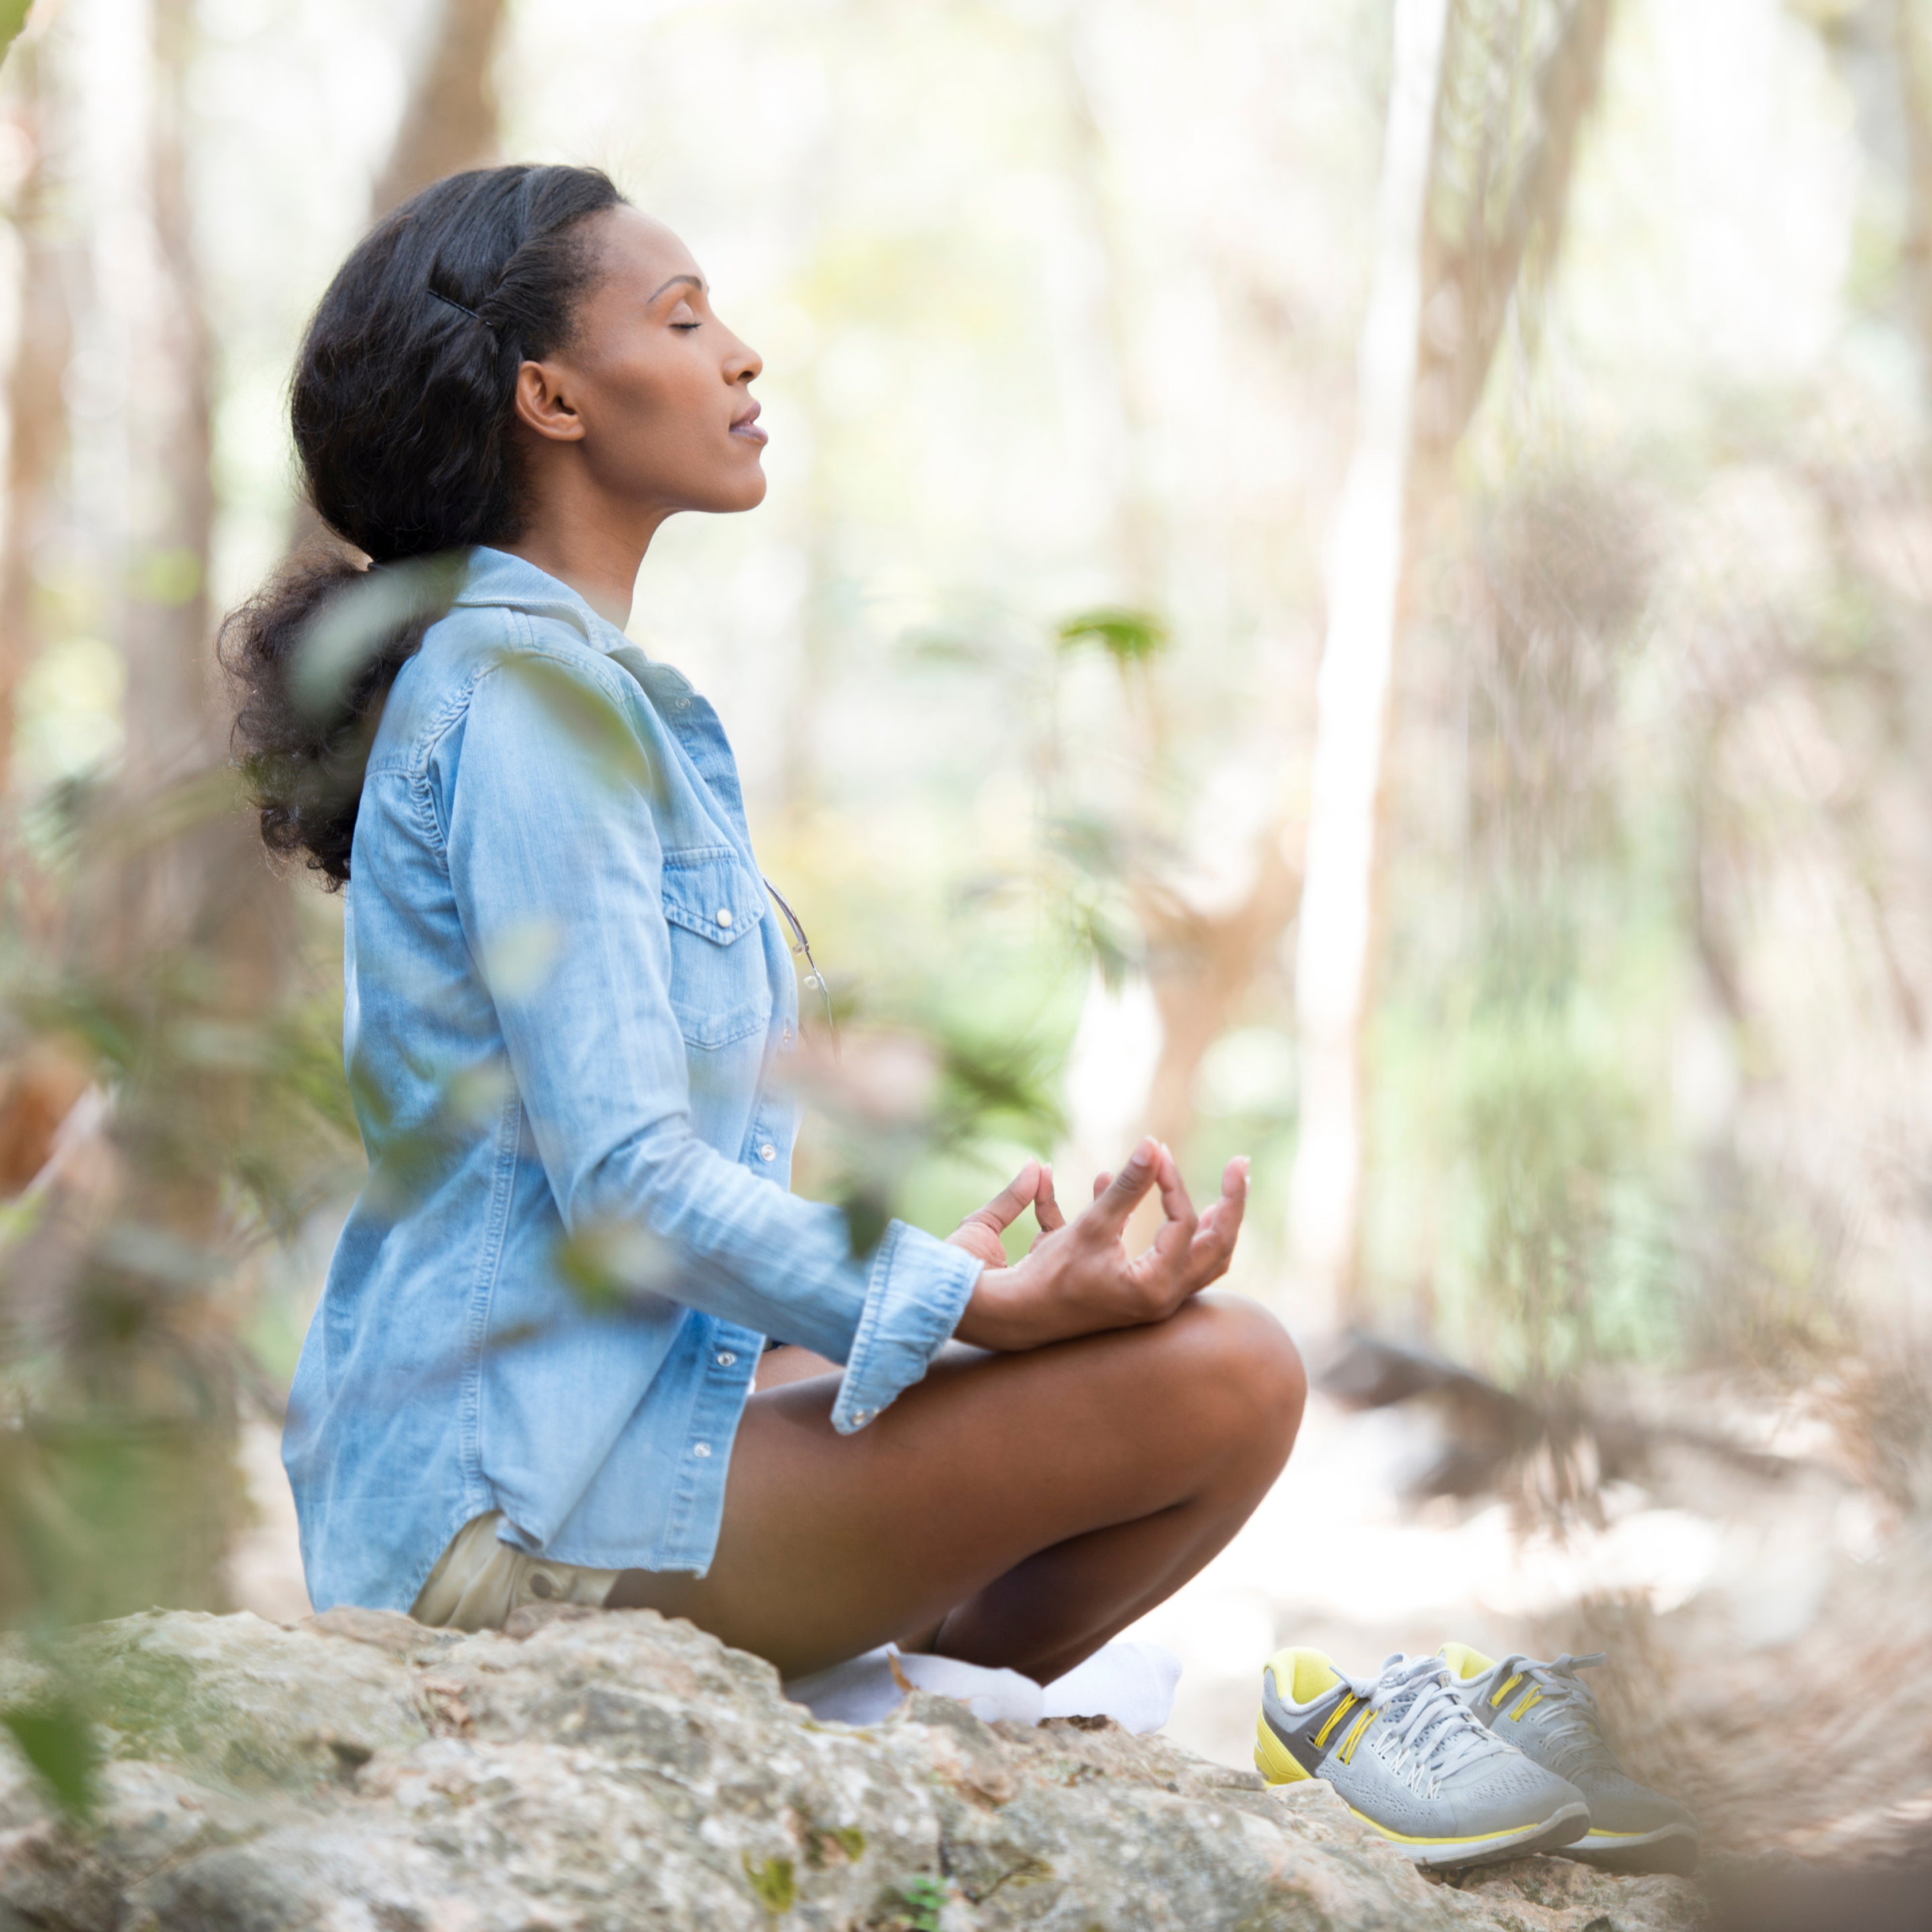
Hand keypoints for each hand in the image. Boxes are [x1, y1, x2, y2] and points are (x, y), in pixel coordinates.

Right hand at [951, 1137, 1249, 1351]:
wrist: (1020, 1318)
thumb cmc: (1050, 1276)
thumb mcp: (1091, 1226)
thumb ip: (1127, 1187)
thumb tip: (1154, 1144)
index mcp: (1155, 1286)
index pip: (1184, 1223)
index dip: (1173, 1182)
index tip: (1157, 1153)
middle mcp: (1164, 1300)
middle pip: (1217, 1247)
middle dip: (1230, 1205)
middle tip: (1240, 1167)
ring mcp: (1157, 1302)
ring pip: (1203, 1260)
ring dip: (1211, 1224)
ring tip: (1222, 1196)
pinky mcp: (1143, 1297)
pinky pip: (1176, 1263)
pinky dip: (1180, 1236)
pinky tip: (1167, 1206)